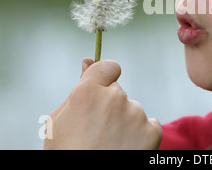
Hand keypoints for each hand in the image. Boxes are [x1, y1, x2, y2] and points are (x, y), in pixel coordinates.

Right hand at [44, 58, 161, 149]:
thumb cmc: (66, 152)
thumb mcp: (59, 120)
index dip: (105, 78)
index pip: (108, 66)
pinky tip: (124, 149)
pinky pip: (148, 124)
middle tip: (97, 132)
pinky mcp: (152, 130)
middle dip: (110, 106)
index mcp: (88, 91)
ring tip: (109, 145)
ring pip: (132, 110)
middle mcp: (115, 97)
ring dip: (125, 122)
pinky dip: (140, 135)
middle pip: (118, 92)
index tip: (102, 88)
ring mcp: (136, 113)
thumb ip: (78, 87)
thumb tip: (87, 61)